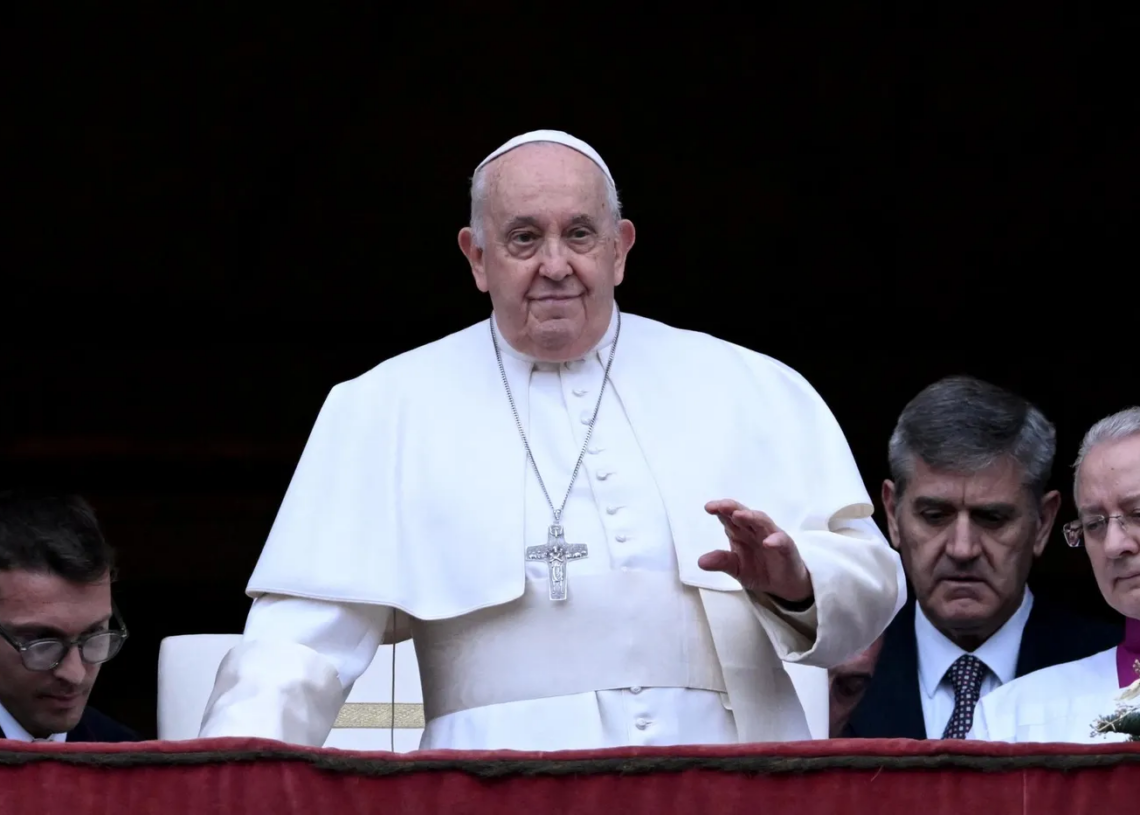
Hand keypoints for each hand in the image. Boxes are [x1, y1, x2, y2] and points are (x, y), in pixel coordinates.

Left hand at [697, 499, 812, 603]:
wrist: (783, 584)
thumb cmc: (759, 569)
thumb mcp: (736, 568)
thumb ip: (721, 562)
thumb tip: (700, 562)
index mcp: (740, 532)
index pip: (729, 516)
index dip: (720, 509)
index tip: (708, 507)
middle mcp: (755, 530)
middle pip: (744, 514)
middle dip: (732, 507)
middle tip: (720, 506)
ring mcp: (772, 537)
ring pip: (762, 521)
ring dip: (751, 517)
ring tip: (739, 515)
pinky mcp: (787, 548)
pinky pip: (782, 541)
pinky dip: (775, 540)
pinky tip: (768, 542)